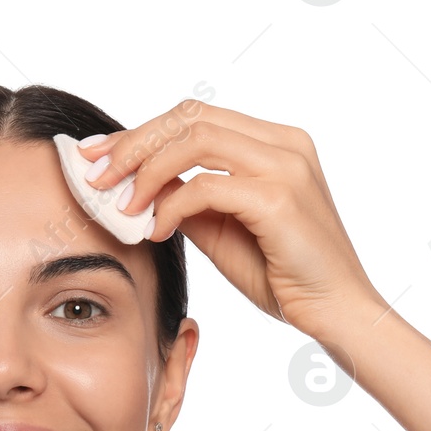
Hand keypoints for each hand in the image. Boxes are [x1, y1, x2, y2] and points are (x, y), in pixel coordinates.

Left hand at [78, 100, 387, 347]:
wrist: (338, 313)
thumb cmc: (285, 277)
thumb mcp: (225, 230)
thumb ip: (191, 201)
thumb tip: (140, 188)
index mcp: (276, 142)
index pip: (196, 117)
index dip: (142, 132)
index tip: (98, 155)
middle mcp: (285, 143)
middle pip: (190, 117)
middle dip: (132, 143)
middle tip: (92, 174)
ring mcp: (286, 166)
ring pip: (194, 140)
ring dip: (145, 170)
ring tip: (118, 203)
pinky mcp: (279, 198)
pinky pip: (206, 187)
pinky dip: (171, 205)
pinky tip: (154, 229)